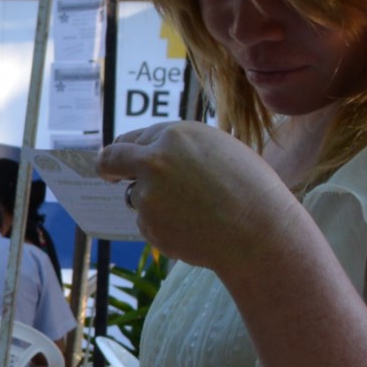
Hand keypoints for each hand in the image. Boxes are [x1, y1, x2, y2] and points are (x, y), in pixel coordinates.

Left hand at [98, 123, 310, 281]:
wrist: (258, 231)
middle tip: (108, 175)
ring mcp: (147, 195)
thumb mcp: (219, 150)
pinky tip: (194, 228)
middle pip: (112, 159)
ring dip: (153, 203)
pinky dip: (164, 226)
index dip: (129, 149)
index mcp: (176, 135)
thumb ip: (182, 150)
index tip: (122, 158)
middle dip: (108, 167)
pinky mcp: (148, 225)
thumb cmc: (251, 189)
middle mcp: (154, 160)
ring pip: (137, 197)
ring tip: (194, 210)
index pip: (135, 137)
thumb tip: (153, 156)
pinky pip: (149, 224)